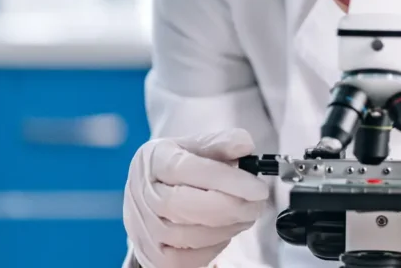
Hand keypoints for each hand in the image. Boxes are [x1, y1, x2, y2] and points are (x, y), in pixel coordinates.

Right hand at [123, 128, 269, 267]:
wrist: (151, 195)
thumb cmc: (178, 170)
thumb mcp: (197, 147)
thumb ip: (221, 144)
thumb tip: (244, 144)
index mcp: (154, 160)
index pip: (186, 169)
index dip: (226, 180)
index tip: (257, 188)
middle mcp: (143, 194)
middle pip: (184, 206)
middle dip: (231, 207)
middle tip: (257, 203)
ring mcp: (144, 228)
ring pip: (189, 235)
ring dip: (227, 227)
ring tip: (245, 214)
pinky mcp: (153, 256)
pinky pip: (186, 259)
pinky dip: (213, 247)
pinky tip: (224, 230)